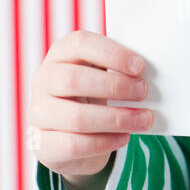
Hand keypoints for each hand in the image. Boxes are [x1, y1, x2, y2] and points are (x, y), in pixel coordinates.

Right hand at [28, 30, 152, 177]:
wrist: (70, 134)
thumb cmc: (92, 94)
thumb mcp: (102, 75)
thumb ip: (119, 69)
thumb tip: (150, 73)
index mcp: (60, 54)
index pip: (80, 44)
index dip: (111, 54)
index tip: (139, 66)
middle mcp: (43, 81)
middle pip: (73, 79)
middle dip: (114, 86)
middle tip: (143, 92)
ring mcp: (39, 113)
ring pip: (76, 117)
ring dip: (117, 119)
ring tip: (144, 119)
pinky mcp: (44, 144)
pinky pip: (75, 145)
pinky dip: (105, 142)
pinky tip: (124, 137)